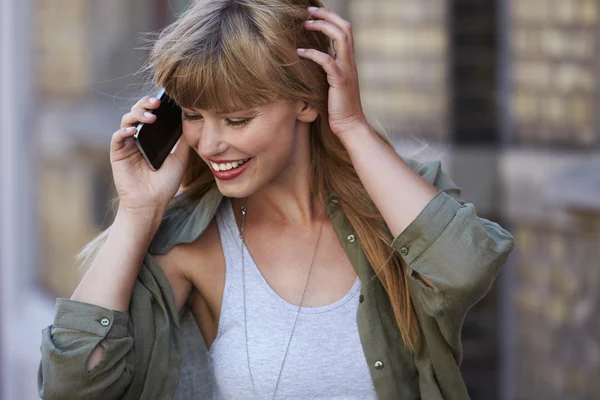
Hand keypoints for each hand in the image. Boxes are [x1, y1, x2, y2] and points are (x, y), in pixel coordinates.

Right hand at [111, 95, 189, 213]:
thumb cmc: (165, 184)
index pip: (152, 114)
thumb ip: (182, 141)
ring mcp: (126, 145)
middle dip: (146, 104)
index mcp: (151, 138)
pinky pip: (117, 137)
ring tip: (150, 117)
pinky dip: (124, 131)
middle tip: (157, 102)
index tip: (168, 99)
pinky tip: (134, 130)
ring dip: (137, 115)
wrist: (152, 203)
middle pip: (138, 113)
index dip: (156, 105)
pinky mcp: (117, 153)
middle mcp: (137, 138)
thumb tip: (190, 121)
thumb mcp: (180, 159)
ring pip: (126, 120)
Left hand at [297, 6, 368, 138]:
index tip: (314, 15)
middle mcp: (350, 62)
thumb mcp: (332, 83)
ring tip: (305, 25)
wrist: (350, 125)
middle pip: (345, 28)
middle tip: (308, 12)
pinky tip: (299, 52)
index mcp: (348, 61)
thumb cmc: (338, 107)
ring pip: (341, 38)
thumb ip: (328, 69)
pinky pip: (327, 61)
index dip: (331, 19)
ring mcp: (346, 70)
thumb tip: (315, 58)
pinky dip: (313, 53)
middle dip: (327, 16)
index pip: (345, 31)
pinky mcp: (340, 81)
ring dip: (322, 27)